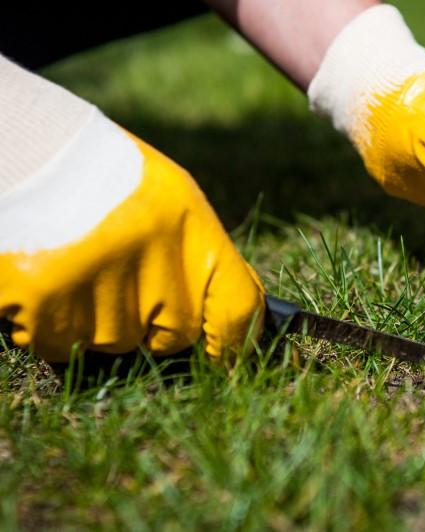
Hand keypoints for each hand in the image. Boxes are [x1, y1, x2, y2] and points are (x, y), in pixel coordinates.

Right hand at [0, 113, 264, 361]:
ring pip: (112, 342)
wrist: (21, 146)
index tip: (225, 357)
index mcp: (189, 226)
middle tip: (119, 277)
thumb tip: (229, 323)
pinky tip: (45, 277)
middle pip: (172, 335)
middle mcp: (151, 256)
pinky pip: (57, 342)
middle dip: (152, 322)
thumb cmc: (99, 173)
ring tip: (75, 265)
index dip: (235, 341)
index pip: (236, 307)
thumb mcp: (168, 199)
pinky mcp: (45, 298)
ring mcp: (97, 281)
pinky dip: (48, 323)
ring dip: (94, 319)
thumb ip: (198, 258)